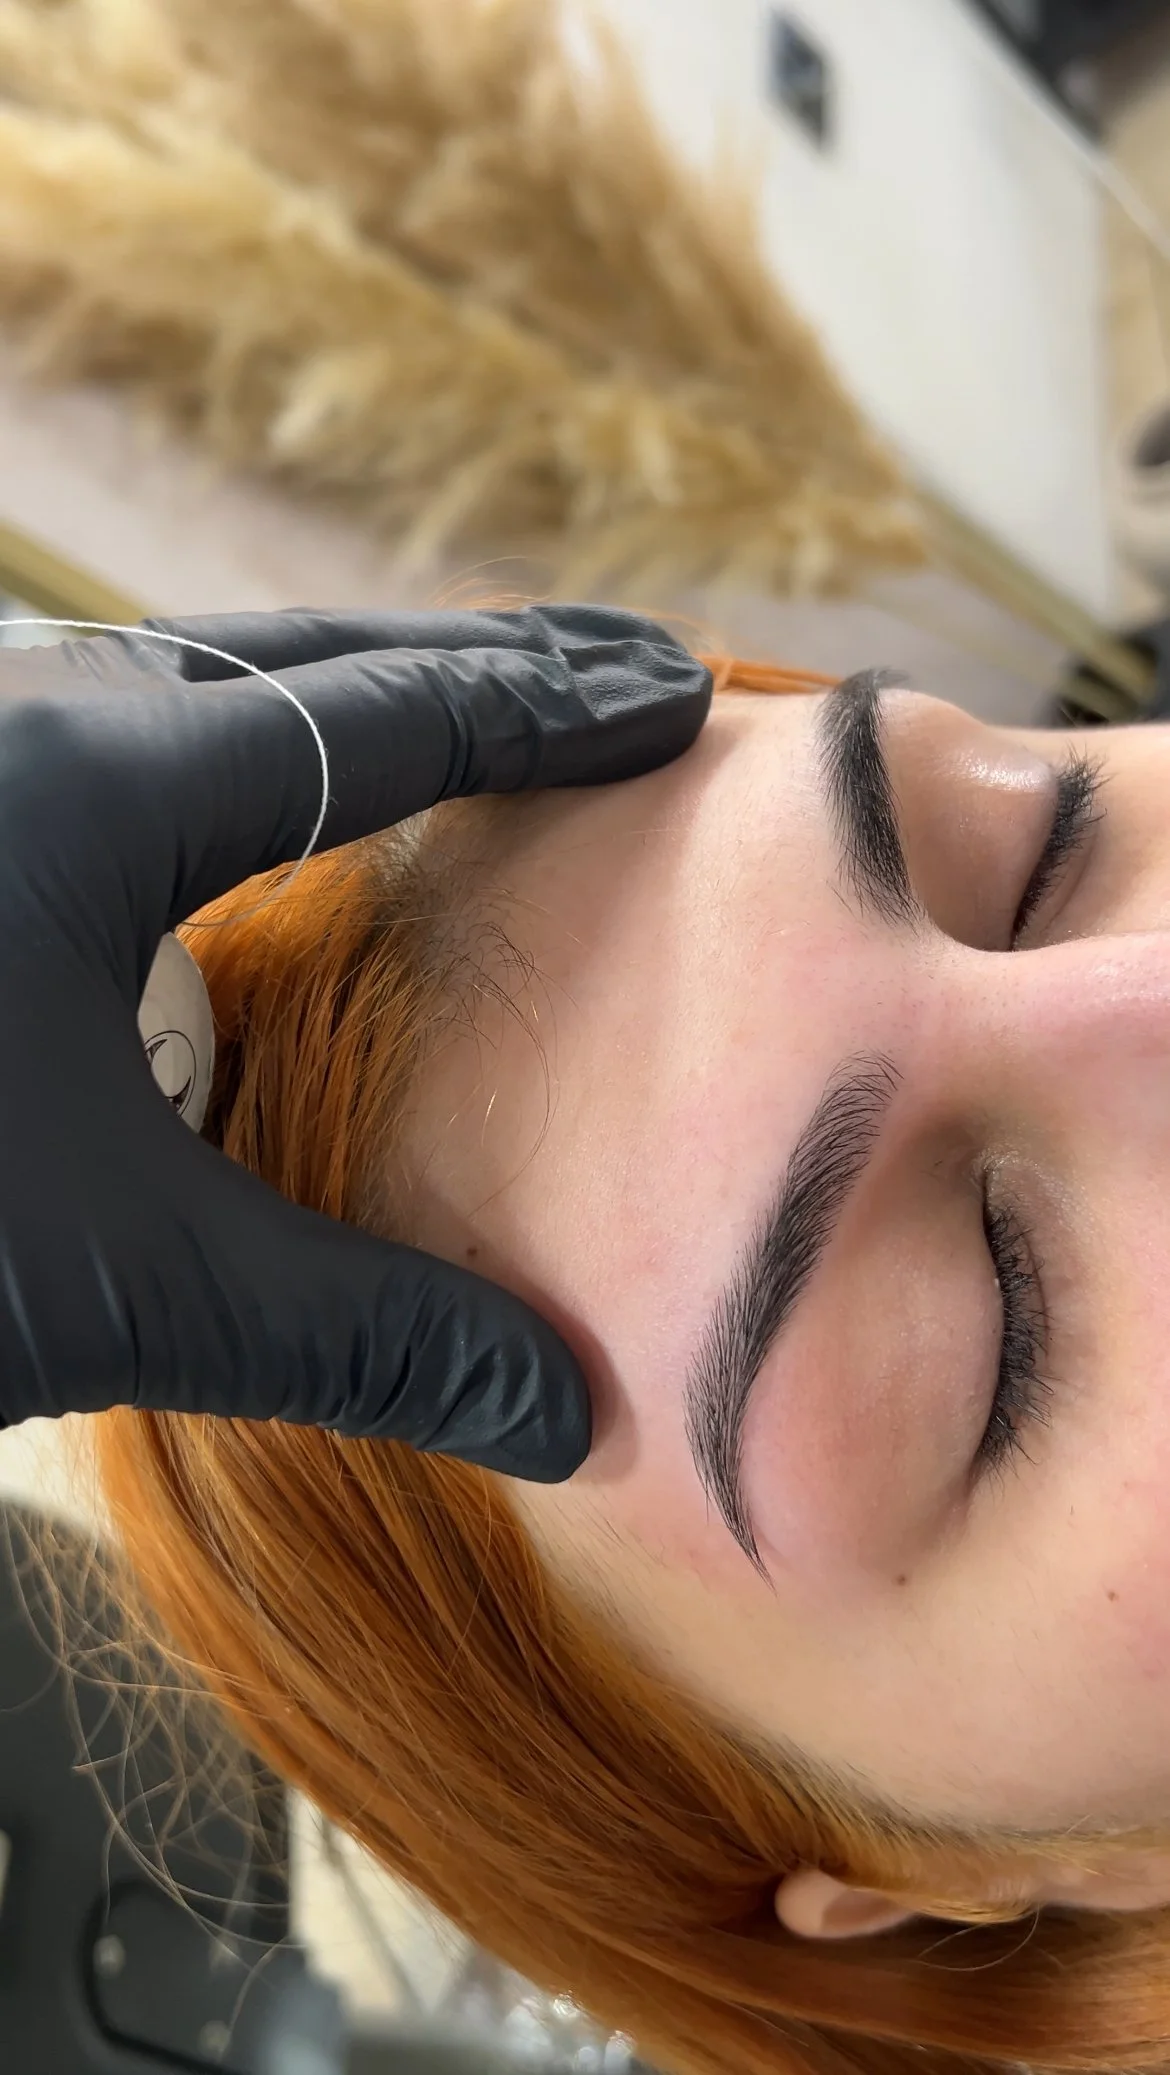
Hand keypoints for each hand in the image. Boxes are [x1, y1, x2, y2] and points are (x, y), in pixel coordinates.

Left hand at [0, 605, 710, 1479]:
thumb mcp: (112, 1281)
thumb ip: (351, 1335)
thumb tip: (567, 1414)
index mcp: (92, 786)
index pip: (383, 719)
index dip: (543, 711)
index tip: (669, 693)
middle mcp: (8, 723)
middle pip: (284, 660)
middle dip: (461, 670)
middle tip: (600, 676)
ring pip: (166, 691)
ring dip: (319, 708)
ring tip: (436, 735)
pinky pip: (80, 750)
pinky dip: (199, 771)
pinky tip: (212, 834)